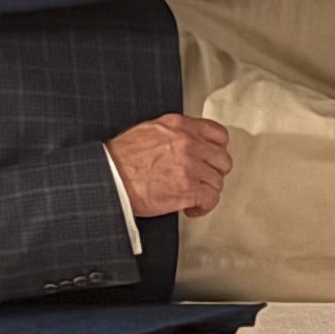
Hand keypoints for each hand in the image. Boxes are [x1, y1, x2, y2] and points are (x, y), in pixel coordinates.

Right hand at [109, 112, 233, 217]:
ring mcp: (190, 166)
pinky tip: (191, 207)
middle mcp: (188, 143)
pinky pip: (211, 199)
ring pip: (217, 182)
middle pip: (222, 160)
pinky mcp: (189, 189)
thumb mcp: (149, 130)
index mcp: (179, 126)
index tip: (212, 159)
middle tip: (202, 180)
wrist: (112, 177)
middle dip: (213, 173)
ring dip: (206, 191)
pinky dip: (203, 207)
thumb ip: (174, 133)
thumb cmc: (123, 158)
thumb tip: (188, 142)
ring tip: (194, 196)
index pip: (219, 134)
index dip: (217, 150)